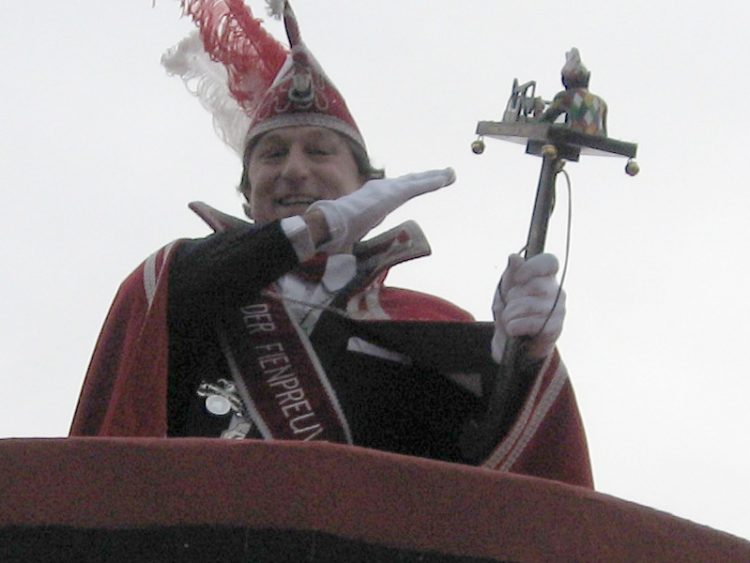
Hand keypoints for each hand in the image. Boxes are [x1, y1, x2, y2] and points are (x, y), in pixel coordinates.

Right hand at [307, 168, 455, 252]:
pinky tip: (447, 178)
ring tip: (450, 174)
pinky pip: (418, 186)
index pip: (392, 195)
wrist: (330, 226)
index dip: (405, 190)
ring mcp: (386, 190)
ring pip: (415, 182)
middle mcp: (378, 192)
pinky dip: (433, 181)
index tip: (413, 187)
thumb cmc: (335, 237)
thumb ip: (353, 252)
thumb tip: (344, 271)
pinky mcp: (393, 193)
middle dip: (424, 179)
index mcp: (370, 204)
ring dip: (434, 177)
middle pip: (407, 183)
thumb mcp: (350, 244)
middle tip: (442, 176)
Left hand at [491, 253, 564, 361]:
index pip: (550, 261)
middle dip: (513, 297)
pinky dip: (516, 327)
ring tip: (509, 319)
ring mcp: (559, 310)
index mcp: (546, 277)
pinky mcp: (556, 328)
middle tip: (510, 306)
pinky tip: (513, 330)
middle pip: (535, 285)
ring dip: (510, 314)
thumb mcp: (507, 289)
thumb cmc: (512, 310)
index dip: (532, 267)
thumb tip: (513, 257)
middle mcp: (557, 291)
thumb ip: (511, 273)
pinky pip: (533, 323)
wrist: (513, 342)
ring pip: (530, 305)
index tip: (518, 278)